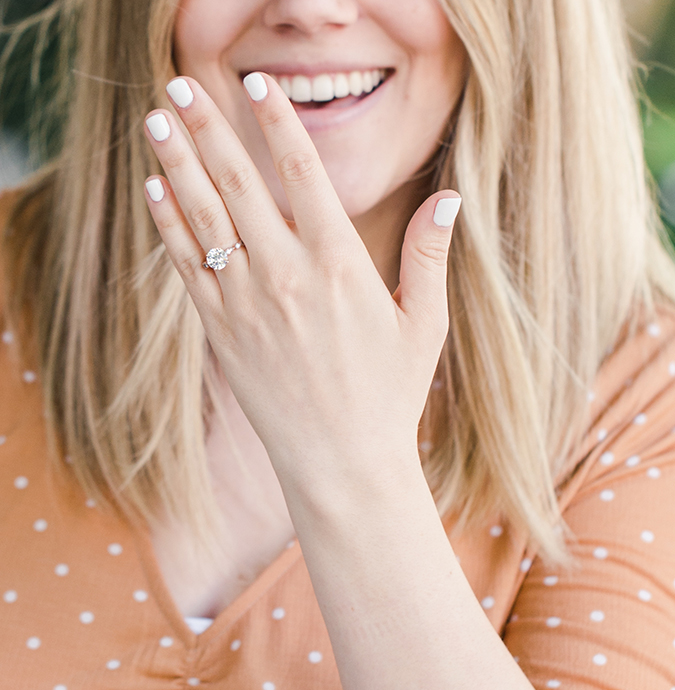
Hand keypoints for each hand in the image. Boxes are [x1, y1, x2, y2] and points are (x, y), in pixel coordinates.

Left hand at [143, 73, 460, 494]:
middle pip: (238, 184)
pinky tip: (154, 190)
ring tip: (156, 119)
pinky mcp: (221, 335)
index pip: (301, 173)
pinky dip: (168, 226)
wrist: (341, 465)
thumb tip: (451, 197)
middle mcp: (287, 277)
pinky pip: (188, 268)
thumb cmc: (390, 397)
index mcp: (340, 265)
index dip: (274, 122)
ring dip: (177, 164)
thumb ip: (429, 258)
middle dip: (207, 128)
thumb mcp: (424, 326)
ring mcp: (247, 305)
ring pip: (204, 219)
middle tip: (180, 83)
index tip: (255, 85)